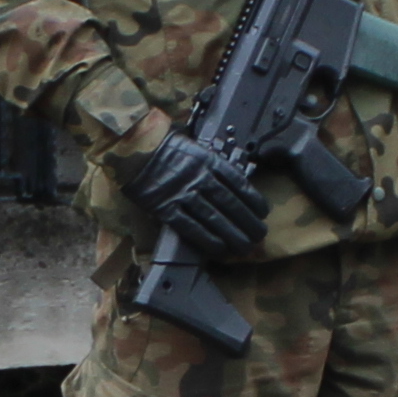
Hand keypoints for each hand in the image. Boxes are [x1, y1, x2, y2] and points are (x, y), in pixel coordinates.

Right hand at [119, 128, 267, 265]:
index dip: (253, 200)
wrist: (134, 150)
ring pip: (213, 218)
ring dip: (232, 235)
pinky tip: (219, 248)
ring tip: (244, 247)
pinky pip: (190, 227)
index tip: (263, 212)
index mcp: (208, 160)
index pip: (238, 183)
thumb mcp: (195, 147)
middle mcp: (199, 177)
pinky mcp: (166, 208)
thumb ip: (212, 164)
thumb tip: (232, 184)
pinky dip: (206, 239)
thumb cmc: (164, 148)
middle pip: (230, 204)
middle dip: (247, 222)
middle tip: (259, 236)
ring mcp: (182, 194)